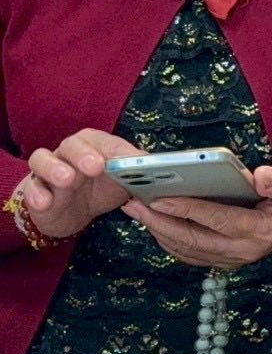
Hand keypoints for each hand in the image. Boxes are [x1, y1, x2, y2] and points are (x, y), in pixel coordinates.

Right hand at [22, 129, 140, 237]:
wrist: (73, 211)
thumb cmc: (102, 188)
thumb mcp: (124, 181)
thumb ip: (140, 172)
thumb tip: (158, 167)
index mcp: (96, 145)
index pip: (105, 142)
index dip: (115, 150)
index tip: (126, 161)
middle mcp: (70, 152)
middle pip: (73, 145)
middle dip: (84, 154)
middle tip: (95, 166)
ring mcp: (48, 170)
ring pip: (43, 160)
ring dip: (54, 168)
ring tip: (66, 180)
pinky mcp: (34, 190)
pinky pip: (31, 188)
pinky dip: (36, 194)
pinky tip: (44, 202)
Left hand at [120, 166, 271, 268]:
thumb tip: (259, 177)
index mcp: (261, 231)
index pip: (218, 220)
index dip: (188, 209)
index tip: (159, 198)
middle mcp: (243, 251)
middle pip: (193, 238)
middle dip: (159, 221)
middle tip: (133, 203)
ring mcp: (231, 260)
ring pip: (186, 248)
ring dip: (158, 230)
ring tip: (136, 210)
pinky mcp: (222, 261)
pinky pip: (189, 253)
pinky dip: (168, 239)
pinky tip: (153, 222)